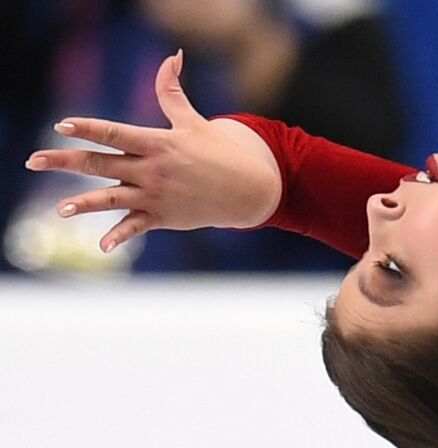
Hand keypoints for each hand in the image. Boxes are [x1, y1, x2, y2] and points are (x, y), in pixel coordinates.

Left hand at [24, 51, 280, 253]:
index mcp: (157, 143)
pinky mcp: (164, 216)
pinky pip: (136, 227)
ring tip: (59, 209)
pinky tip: (102, 245)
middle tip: (33, 160)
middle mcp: (153, 169)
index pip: (115, 133)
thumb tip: (171, 57)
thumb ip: (172, 92)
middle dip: (64, 161)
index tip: (62, 126)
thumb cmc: (220, 152)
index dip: (88, 128)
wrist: (250, 190)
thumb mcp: (194, 121)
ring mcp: (156, 195)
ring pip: (112, 198)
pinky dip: (119, 236)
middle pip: (101, 163)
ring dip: (84, 203)